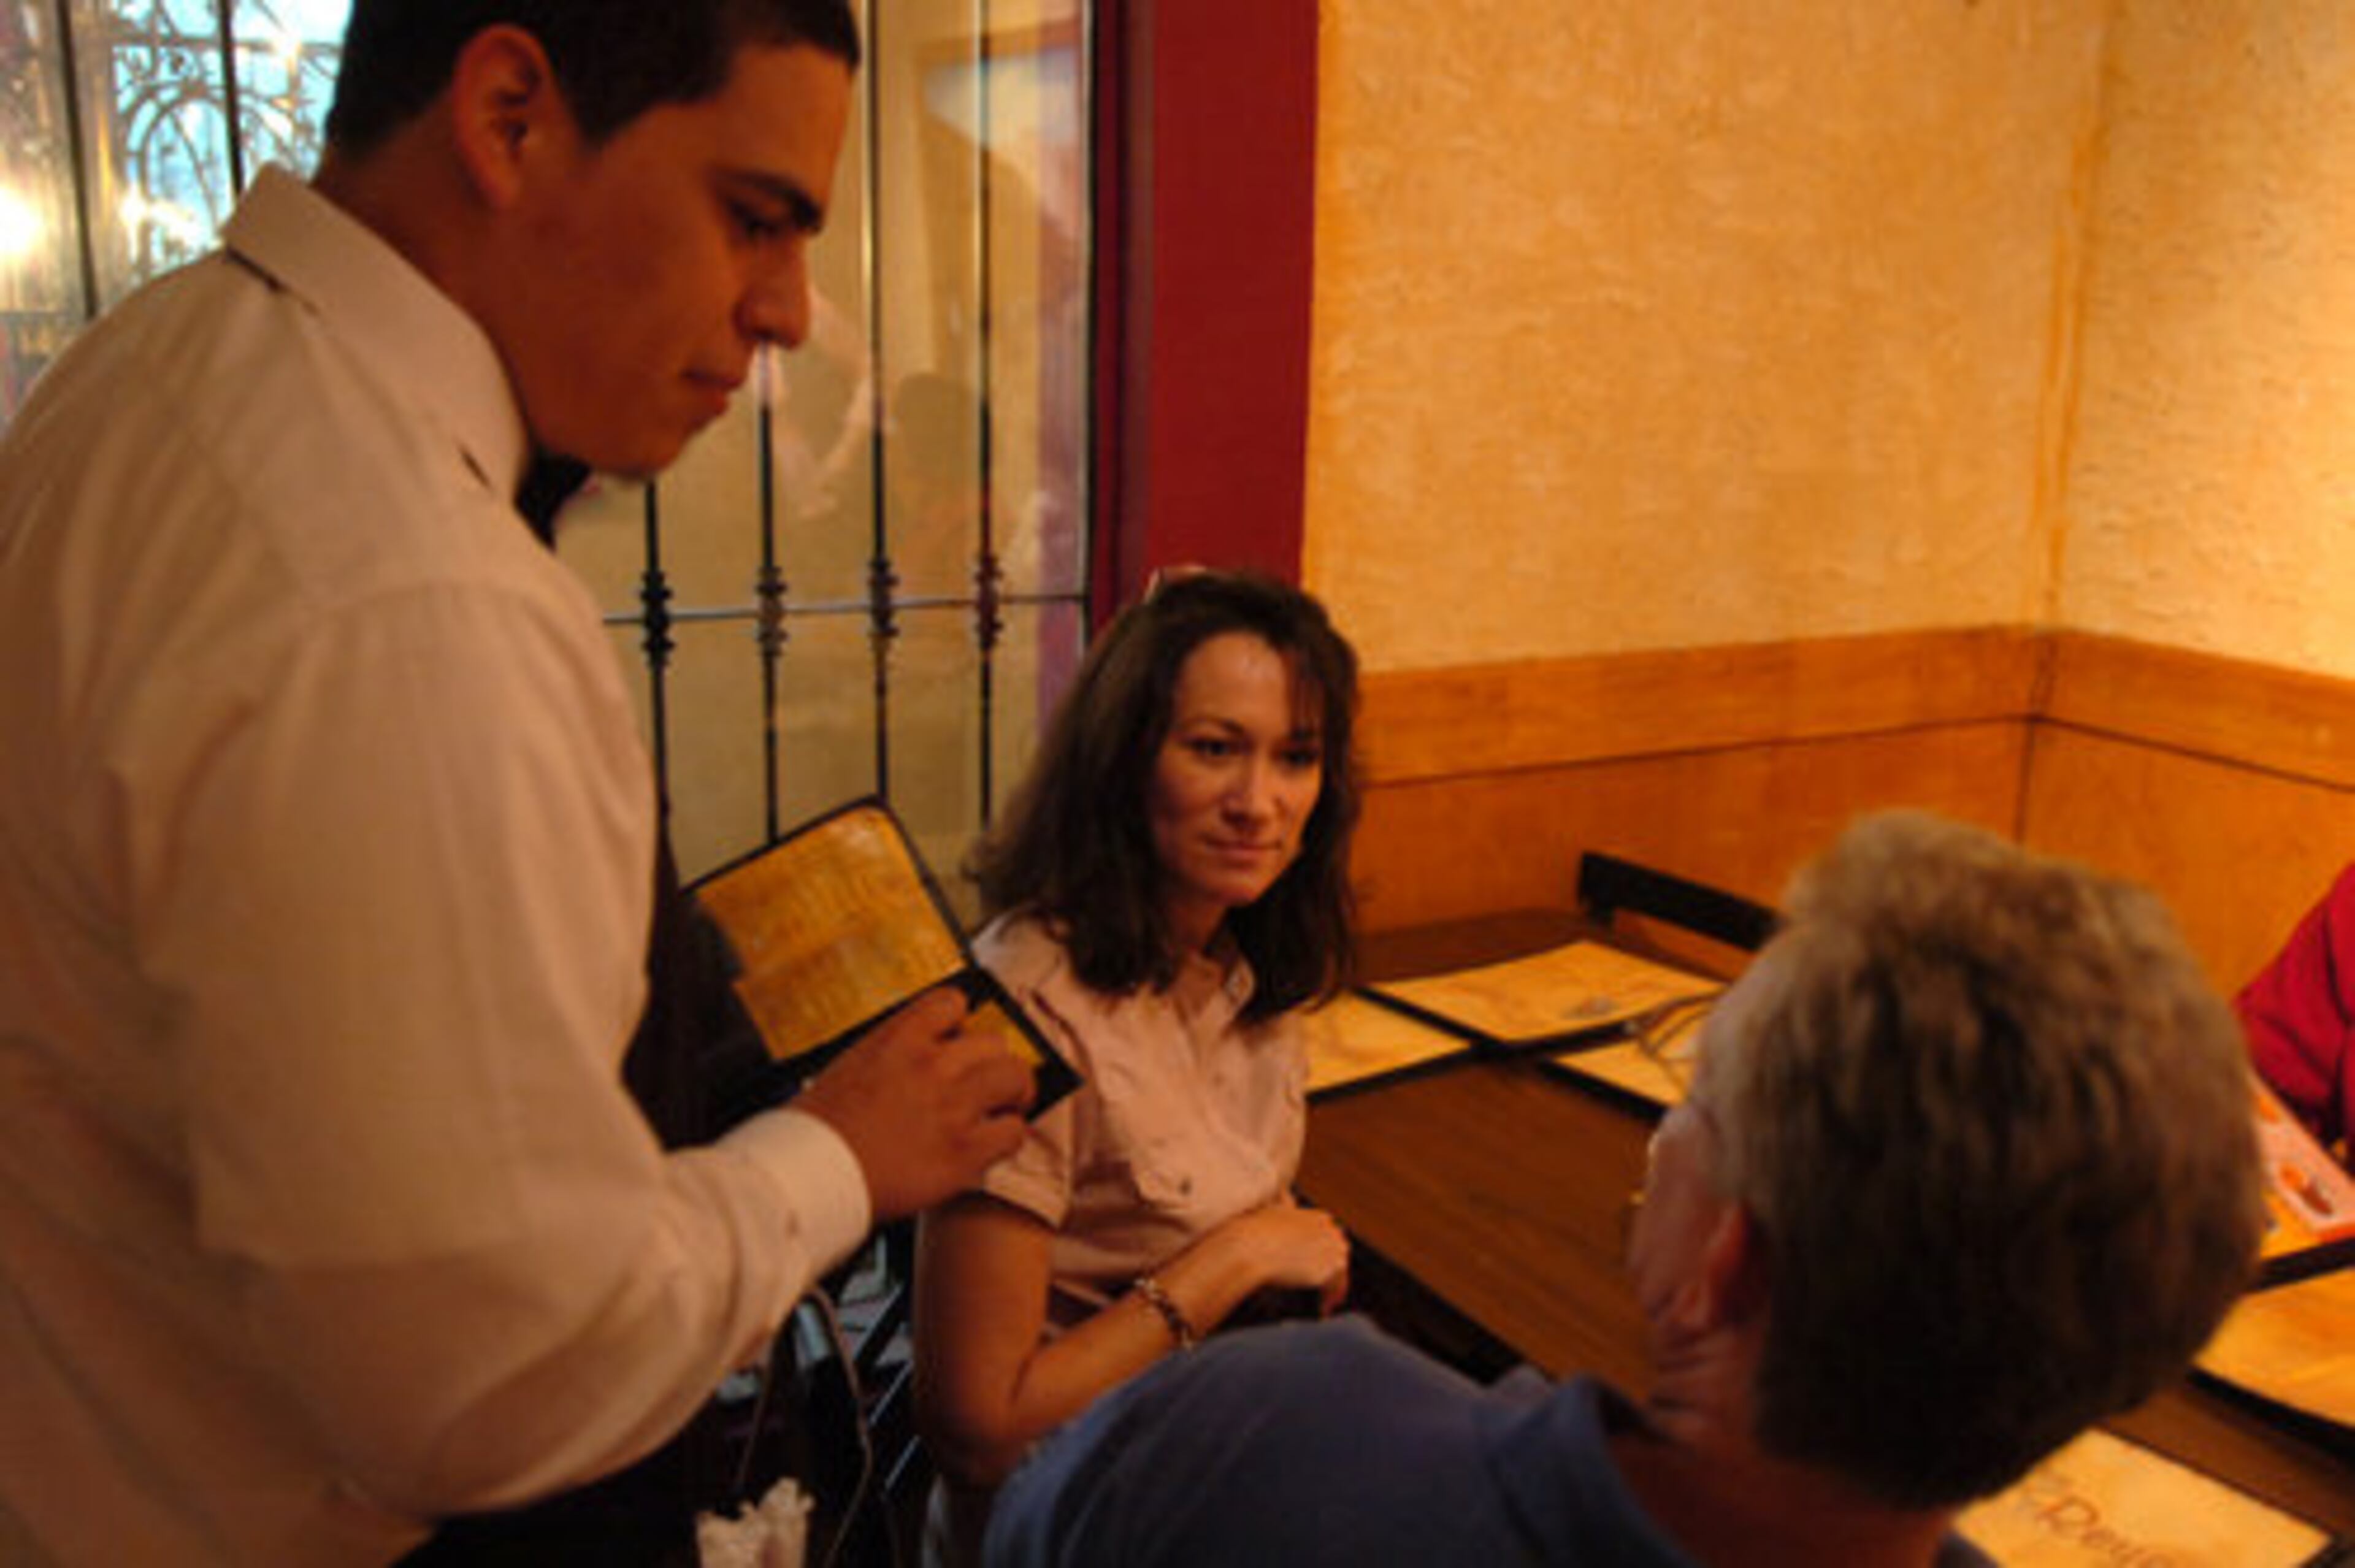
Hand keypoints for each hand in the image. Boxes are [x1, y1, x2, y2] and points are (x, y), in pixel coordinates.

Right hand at [796, 987, 1034, 1220]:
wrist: (807, 1175)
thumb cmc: (818, 1129)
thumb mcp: (850, 1066)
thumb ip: (893, 1054)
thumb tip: (926, 1055)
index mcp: (897, 1039)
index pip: (952, 1003)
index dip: (961, 1024)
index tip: (960, 1040)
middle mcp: (931, 1064)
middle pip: (995, 1042)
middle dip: (995, 1062)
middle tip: (993, 1081)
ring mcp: (951, 1106)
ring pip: (1015, 1078)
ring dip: (1013, 1093)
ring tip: (1005, 1108)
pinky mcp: (963, 1150)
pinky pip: (1013, 1132)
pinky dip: (1007, 1137)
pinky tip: (992, 1144)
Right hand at [1224, 1203, 1349, 1303]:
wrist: (1251, 1247)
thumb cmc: (1254, 1229)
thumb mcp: (1273, 1208)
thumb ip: (1284, 1203)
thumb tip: (1284, 1192)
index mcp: (1320, 1217)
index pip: (1333, 1238)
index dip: (1326, 1255)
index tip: (1319, 1269)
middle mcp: (1331, 1231)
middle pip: (1341, 1255)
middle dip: (1334, 1273)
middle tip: (1326, 1293)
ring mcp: (1332, 1250)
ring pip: (1341, 1273)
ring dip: (1334, 1290)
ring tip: (1324, 1306)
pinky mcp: (1329, 1270)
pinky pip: (1336, 1289)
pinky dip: (1330, 1300)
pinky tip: (1322, 1311)